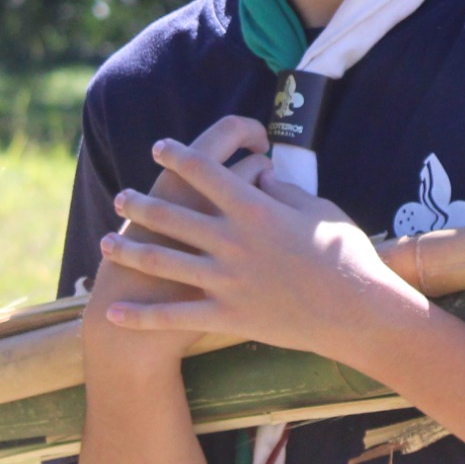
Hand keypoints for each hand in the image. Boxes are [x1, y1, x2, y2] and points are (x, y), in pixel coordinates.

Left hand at [98, 138, 426, 360]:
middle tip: (121, 196)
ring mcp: (227, 281)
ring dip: (129, 251)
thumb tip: (261, 174)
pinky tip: (113, 312)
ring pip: (163, 263)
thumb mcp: (320, 208)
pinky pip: (175, 316)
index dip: (179, 156)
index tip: (160, 147)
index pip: (207, 172)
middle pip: (173, 216)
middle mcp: (233, 241)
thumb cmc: (347, 254)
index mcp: (256, 209)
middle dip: (142, 203)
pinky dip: (141, 316)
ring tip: (105, 242)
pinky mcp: (228, 316)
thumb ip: (285, 190)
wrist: (359, 311)